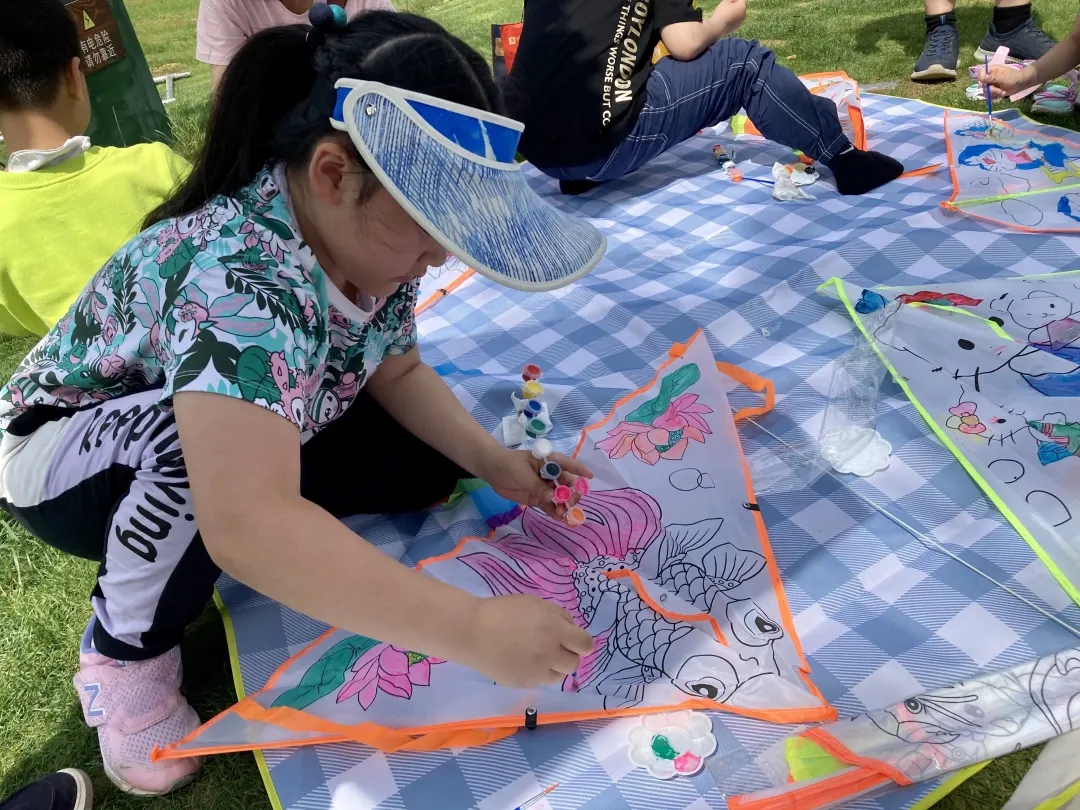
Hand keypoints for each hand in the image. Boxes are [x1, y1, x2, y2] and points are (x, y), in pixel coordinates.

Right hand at [460, 594, 594, 687]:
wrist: (471, 631)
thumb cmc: (503, 611)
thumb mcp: (535, 603)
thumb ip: (558, 615)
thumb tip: (572, 629)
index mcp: (553, 630)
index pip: (585, 644)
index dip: (582, 642)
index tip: (573, 638)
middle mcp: (549, 654)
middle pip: (574, 663)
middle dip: (568, 654)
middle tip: (553, 645)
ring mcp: (536, 672)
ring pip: (559, 676)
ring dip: (554, 666)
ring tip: (538, 655)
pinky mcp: (523, 684)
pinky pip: (540, 682)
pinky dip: (538, 673)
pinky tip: (524, 661)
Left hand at [480, 447, 593, 519]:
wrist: (492, 471)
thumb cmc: (508, 464)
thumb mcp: (522, 473)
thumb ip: (537, 485)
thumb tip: (551, 497)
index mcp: (549, 462)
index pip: (567, 464)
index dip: (580, 470)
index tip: (589, 477)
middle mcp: (550, 475)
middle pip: (567, 484)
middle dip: (571, 494)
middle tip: (568, 502)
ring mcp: (544, 487)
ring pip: (559, 497)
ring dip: (563, 505)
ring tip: (562, 514)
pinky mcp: (537, 498)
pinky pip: (549, 506)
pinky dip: (555, 512)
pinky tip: (558, 518)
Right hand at [708, 0, 746, 34]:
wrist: (718, 27)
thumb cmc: (722, 12)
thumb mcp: (725, 1)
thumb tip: (732, 1)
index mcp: (742, 6)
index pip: (742, 0)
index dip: (735, 0)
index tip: (729, 1)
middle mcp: (744, 14)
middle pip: (740, 7)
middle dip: (735, 6)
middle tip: (726, 7)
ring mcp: (740, 22)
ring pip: (738, 15)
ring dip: (733, 13)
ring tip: (725, 14)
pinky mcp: (736, 28)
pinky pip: (734, 21)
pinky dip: (731, 20)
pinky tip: (724, 20)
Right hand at [978, 63, 1037, 99]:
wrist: (1021, 83)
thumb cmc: (1014, 77)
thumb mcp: (1003, 77)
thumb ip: (992, 78)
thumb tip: (982, 78)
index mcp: (992, 70)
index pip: (981, 72)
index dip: (981, 78)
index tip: (985, 82)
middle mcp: (989, 77)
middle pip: (982, 84)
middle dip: (990, 89)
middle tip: (998, 90)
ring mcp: (991, 84)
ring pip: (985, 91)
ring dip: (993, 94)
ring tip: (1002, 92)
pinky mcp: (993, 91)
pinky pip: (989, 96)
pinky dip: (994, 97)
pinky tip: (1001, 95)